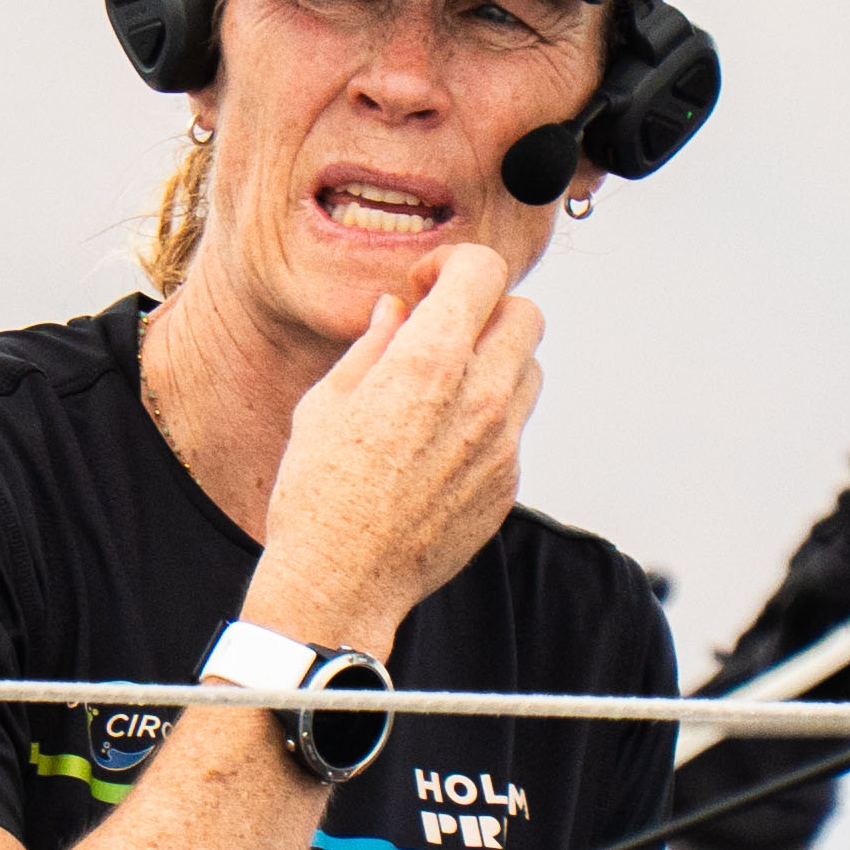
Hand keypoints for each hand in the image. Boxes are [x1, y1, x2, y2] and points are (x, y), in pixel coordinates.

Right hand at [248, 243, 540, 653]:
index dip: (453, 266)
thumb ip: (373, 344)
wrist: (342, 582)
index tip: (426, 287)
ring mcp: (502, 443)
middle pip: (525, 313)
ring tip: (444, 387)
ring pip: (530, 369)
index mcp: (428, 362)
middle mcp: (480, 396)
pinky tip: (440, 443)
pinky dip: (489, 418)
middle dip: (485, 310)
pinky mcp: (508, 483)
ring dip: (496, 362)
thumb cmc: (319, 492)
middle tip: (442, 332)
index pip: (483, 271)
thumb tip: (396, 310)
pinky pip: (516, 427)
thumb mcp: (327, 402)